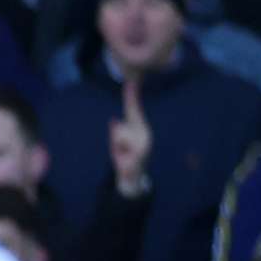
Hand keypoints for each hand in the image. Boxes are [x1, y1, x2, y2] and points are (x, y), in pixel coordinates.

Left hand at [112, 75, 152, 198]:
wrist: (131, 178)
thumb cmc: (124, 159)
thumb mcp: (116, 144)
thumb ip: (116, 132)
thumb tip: (115, 121)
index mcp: (139, 129)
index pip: (133, 110)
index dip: (131, 96)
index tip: (131, 82)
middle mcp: (144, 132)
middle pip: (125, 120)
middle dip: (118, 130)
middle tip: (122, 146)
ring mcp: (144, 140)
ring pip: (119, 132)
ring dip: (115, 144)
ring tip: (122, 154)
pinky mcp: (141, 148)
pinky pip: (120, 141)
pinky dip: (118, 150)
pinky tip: (125, 157)